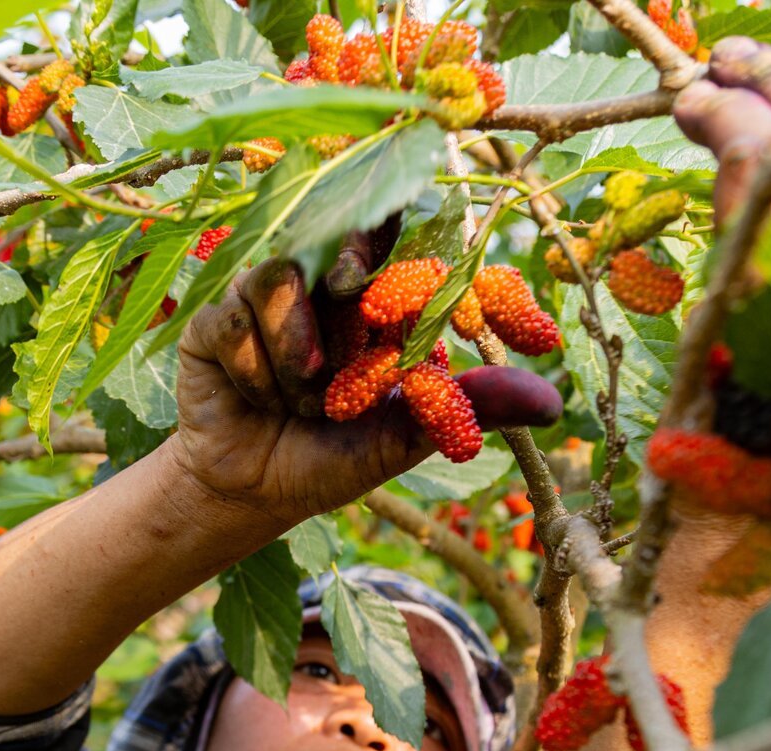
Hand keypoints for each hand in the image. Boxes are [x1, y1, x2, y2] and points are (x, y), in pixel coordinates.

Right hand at [174, 235, 562, 527]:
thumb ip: (469, 408)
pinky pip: (237, 318)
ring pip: (282, 279)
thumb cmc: (331, 458)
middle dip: (348, 267)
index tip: (422, 240)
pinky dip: (257, 368)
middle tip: (351, 295)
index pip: (399, 246)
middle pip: (337, 237)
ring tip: (304, 398)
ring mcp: (264, 296)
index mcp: (372, 301)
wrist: (252, 493)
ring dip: (298, 350)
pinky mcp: (215, 316)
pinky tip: (258, 398)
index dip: (412, 240)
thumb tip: (555, 403)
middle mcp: (319, 285)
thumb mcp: (408, 436)